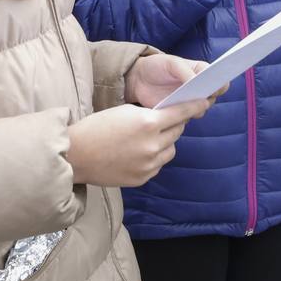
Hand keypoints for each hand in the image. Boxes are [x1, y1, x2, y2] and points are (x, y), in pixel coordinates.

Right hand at [66, 99, 211, 187]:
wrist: (76, 156)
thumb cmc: (96, 128)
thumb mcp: (125, 111)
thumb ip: (149, 114)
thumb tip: (168, 116)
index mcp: (148, 123)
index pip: (181, 112)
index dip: (194, 106)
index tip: (204, 102)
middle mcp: (153, 145)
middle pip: (177, 131)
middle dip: (174, 124)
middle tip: (164, 119)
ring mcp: (149, 164)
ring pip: (170, 149)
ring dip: (164, 141)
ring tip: (145, 138)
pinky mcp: (143, 178)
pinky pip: (158, 164)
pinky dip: (153, 157)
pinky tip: (136, 152)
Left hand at [125, 54, 226, 108]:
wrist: (138, 79)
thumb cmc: (157, 66)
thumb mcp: (171, 63)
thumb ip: (185, 71)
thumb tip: (196, 82)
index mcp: (201, 72)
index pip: (220, 80)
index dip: (221, 84)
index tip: (215, 87)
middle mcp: (199, 88)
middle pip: (212, 98)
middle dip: (206, 98)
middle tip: (196, 96)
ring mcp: (188, 102)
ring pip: (200, 111)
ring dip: (194, 109)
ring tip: (181, 103)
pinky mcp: (178, 113)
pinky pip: (185, 119)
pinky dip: (181, 117)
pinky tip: (172, 111)